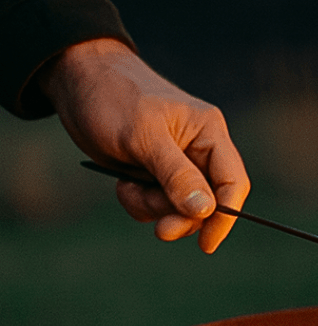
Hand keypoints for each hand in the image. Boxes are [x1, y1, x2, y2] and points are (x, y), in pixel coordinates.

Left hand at [38, 38, 250, 252]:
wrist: (76, 81)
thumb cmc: (113, 96)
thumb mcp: (144, 137)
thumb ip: (177, 175)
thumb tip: (206, 211)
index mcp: (209, 134)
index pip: (233, 182)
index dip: (225, 215)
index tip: (207, 244)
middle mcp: (199, 151)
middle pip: (208, 202)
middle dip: (181, 216)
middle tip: (159, 229)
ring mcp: (177, 164)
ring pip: (180, 207)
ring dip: (154, 207)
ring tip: (128, 188)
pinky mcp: (154, 173)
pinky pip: (157, 203)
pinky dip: (140, 202)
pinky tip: (123, 184)